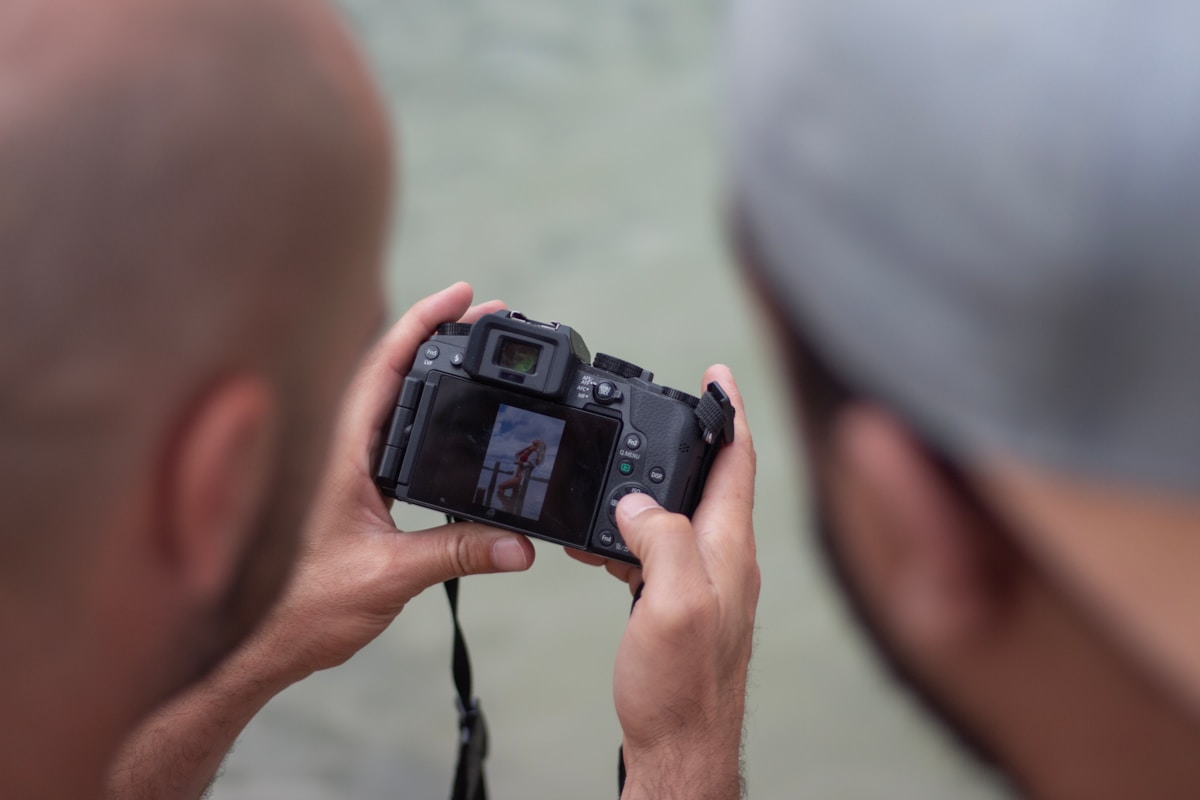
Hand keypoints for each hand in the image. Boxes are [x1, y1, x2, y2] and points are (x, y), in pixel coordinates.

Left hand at [251, 282, 535, 683]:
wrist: (262, 640)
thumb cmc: (302, 606)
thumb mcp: (390, 575)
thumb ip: (457, 554)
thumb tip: (517, 544)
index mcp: (341, 451)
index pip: (387, 365)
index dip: (425, 323)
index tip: (464, 297)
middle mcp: (338, 447)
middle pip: (391, 367)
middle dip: (439, 333)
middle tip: (485, 315)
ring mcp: (343, 463)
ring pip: (388, 395)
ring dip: (430, 367)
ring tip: (474, 350)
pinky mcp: (351, 484)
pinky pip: (390, 428)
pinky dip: (422, 405)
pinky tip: (446, 413)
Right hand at [575, 365, 758, 799]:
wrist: (679, 749)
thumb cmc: (683, 690)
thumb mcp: (672, 604)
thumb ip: (663, 541)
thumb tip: (637, 503)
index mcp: (729, 549)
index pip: (737, 462)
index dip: (728, 411)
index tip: (717, 374)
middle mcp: (726, 560)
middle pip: (711, 480)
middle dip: (687, 440)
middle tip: (660, 411)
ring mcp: (708, 583)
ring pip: (681, 514)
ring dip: (650, 490)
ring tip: (610, 476)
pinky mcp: (684, 605)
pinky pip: (661, 549)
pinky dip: (633, 533)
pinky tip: (604, 540)